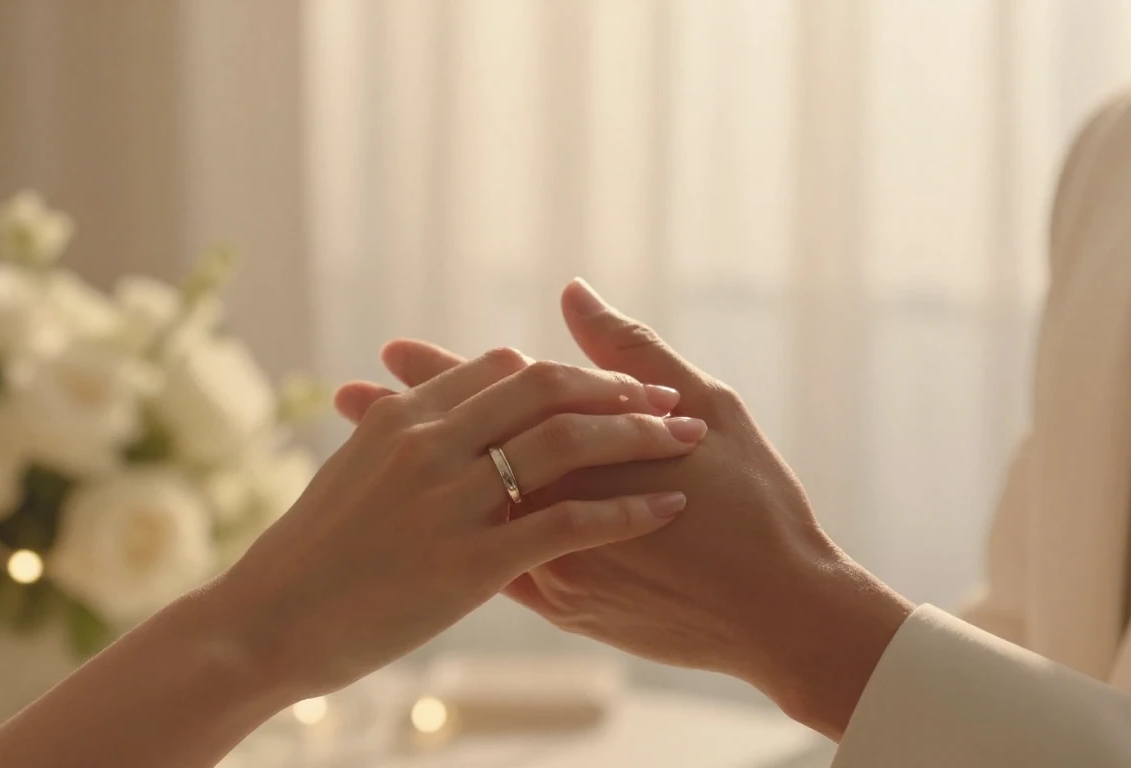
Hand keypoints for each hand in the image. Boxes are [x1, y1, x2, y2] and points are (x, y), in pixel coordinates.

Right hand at [219, 350, 706, 702]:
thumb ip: (398, 435)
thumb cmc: (308, 556)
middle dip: (614, 387)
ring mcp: (451, 500)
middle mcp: (430, 442)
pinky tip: (667, 508)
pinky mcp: (470, 562)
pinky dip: (626, 511)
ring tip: (684, 438)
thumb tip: (438, 415)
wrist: (266, 622)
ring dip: (637, 433)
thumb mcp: (350, 474)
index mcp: (403, 417)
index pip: (499, 367)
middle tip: (663, 399)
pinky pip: (567, 523)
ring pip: (566, 442)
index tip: (603, 383)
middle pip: (544, 387)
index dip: (561, 370)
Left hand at [334, 280, 913, 739]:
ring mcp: (549, 565)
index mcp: (581, 452)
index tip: (390, 349)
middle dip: (403, 417)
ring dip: (412, 478)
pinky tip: (429, 519)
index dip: (436, 369)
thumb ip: (633, 351)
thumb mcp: (713, 409)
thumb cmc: (757, 508)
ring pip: (463, 511)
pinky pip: (495, 567)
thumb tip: (573, 294)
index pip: (488, 397)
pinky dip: (458, 533)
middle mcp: (550, 507)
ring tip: (363, 451)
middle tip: (350, 394)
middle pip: (458, 452)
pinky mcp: (562, 606)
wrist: (780, 615)